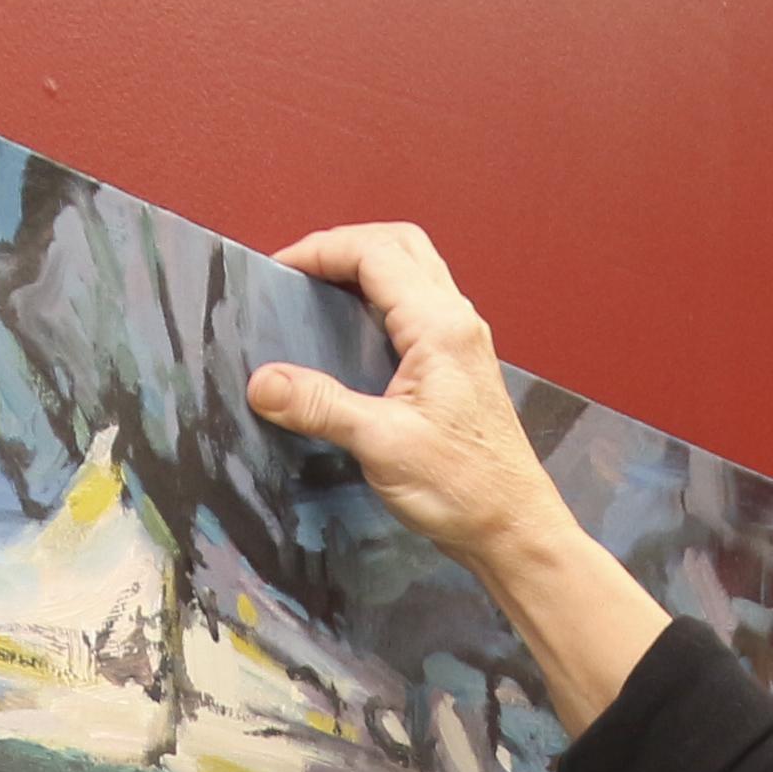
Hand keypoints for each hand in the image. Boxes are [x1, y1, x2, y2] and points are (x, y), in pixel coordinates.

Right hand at [250, 223, 672, 732]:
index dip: (321, 251)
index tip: (276, 272)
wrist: (512, 526)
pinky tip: (351, 334)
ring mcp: (462, 340)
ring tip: (317, 295)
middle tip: (298, 273)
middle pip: (400, 246)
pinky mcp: (459, 364)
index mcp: (439, 325)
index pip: (376, 254)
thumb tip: (260, 382)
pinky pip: (416, 305)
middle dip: (345, 246)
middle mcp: (456, 319)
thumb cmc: (459, 486)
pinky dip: (379, 299)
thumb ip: (320, 406)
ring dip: (365, 268)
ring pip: (412, 271)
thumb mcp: (381, 445)